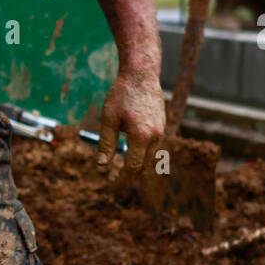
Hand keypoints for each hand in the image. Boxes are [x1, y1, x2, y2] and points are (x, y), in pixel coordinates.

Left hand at [96, 69, 165, 192]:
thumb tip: (101, 166)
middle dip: (129, 177)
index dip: (122, 181)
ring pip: (150, 158)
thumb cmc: (122, 94)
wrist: (141, 74)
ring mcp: (162, 131)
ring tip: (123, 172)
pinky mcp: (162, 125)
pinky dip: (143, 155)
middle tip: (115, 184)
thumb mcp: (108, 119)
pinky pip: (154, 148)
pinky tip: (132, 154)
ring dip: (137, 166)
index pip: (132, 168)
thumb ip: (106, 144)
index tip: (112, 190)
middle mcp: (156, 136)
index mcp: (141, 136)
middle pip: (144, 167)